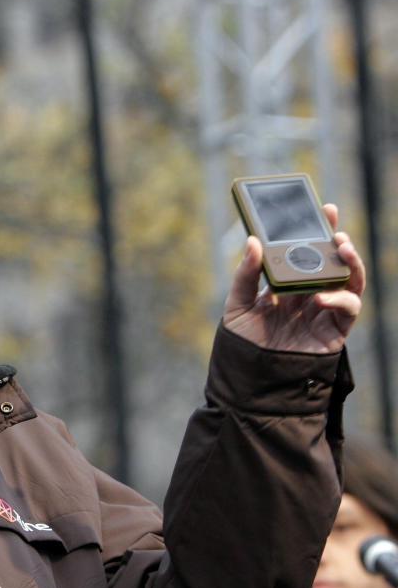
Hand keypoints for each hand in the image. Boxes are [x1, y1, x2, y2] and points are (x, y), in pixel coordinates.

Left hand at [223, 204, 364, 353]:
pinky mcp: (334, 331)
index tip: (320, 209)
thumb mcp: (236, 304)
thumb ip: (245, 275)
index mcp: (287, 286)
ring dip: (350, 262)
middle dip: (337, 238)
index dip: (316, 232)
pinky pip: (348, 307)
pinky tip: (321, 295)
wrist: (250, 379)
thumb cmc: (242, 343)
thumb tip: (252, 241)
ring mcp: (324, 311)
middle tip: (333, 220)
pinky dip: (340, 297)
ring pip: (349, 280)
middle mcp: (309, 295)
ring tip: (341, 246)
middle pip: (331, 262)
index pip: (306, 254)